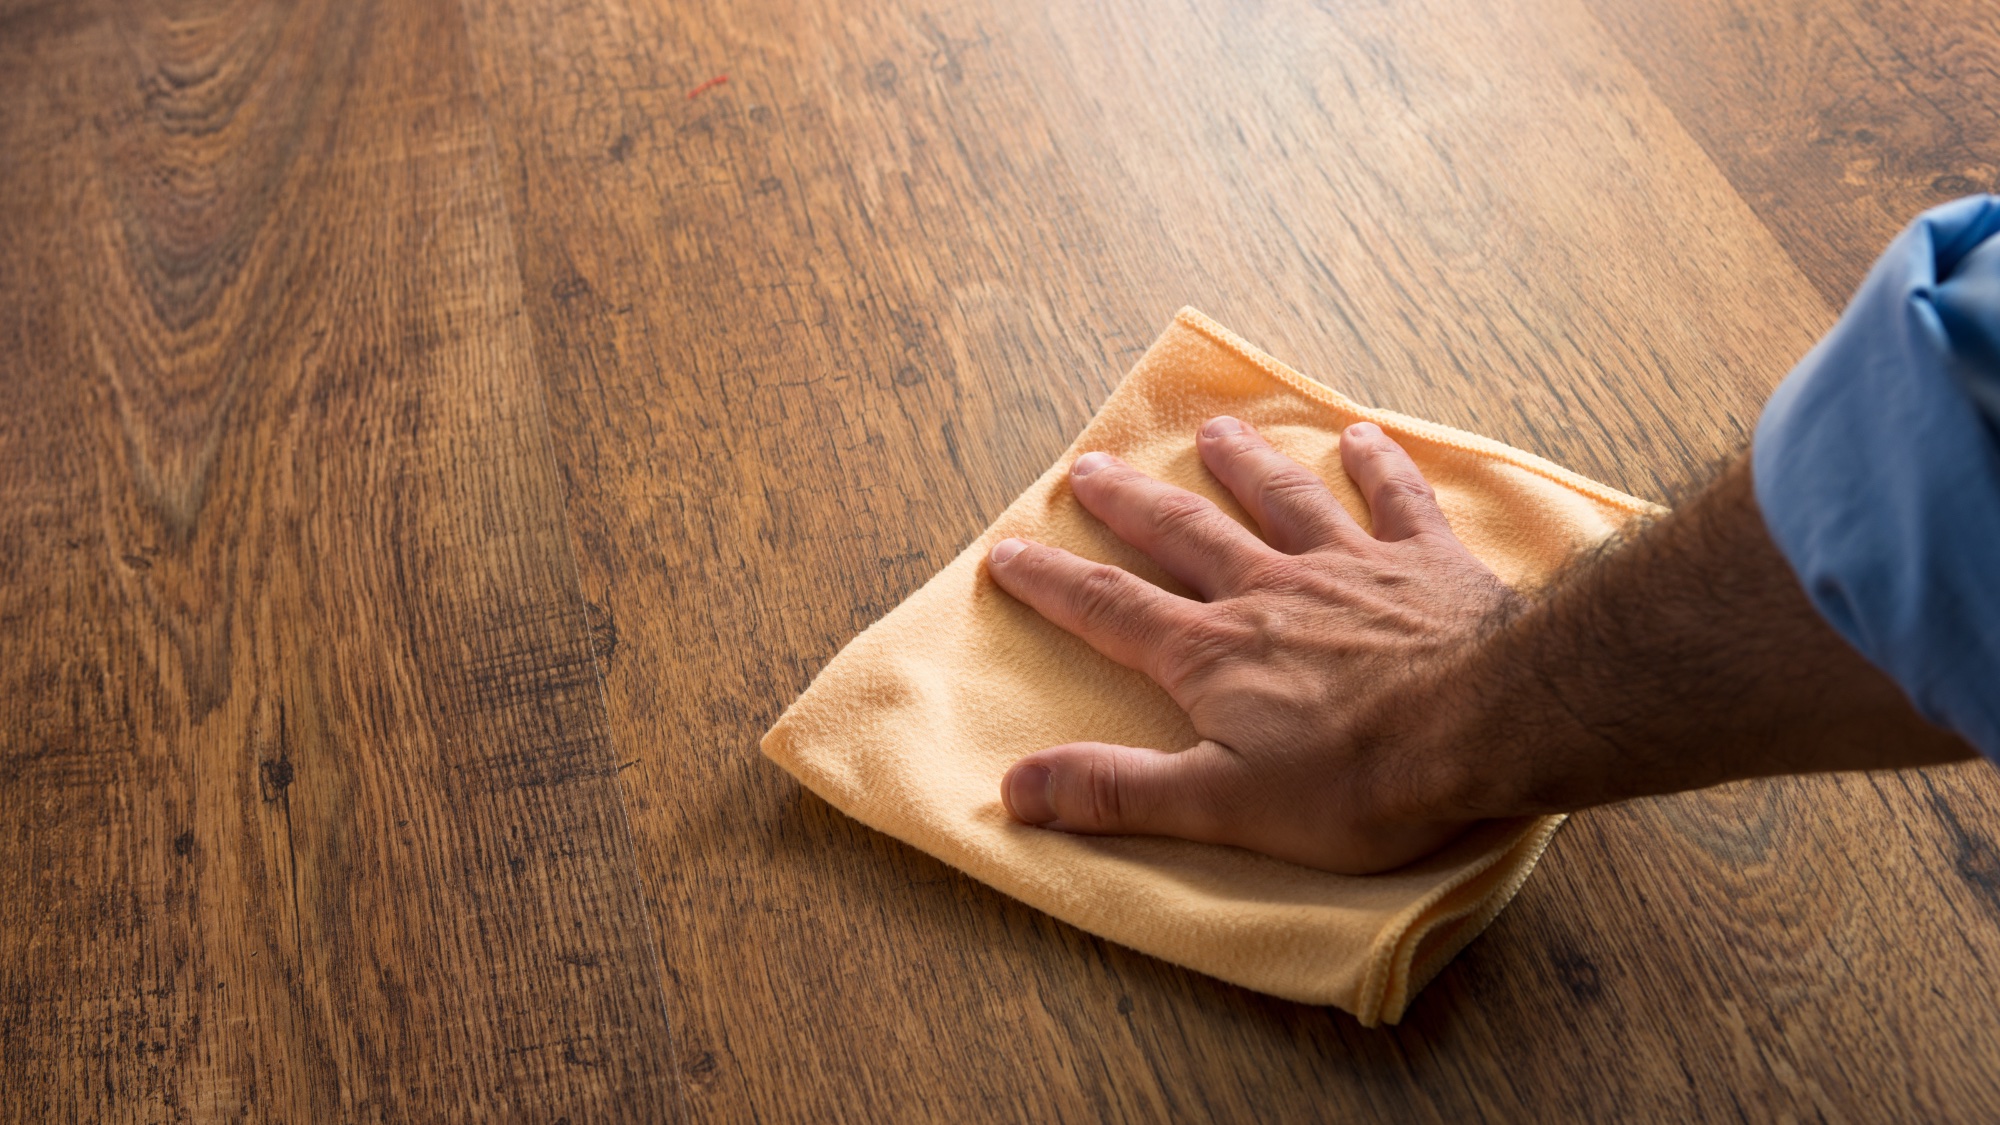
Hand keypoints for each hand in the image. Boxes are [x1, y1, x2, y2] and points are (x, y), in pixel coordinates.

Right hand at [985, 416, 1513, 873]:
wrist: (1491, 725)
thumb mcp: (1220, 805)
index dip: (1053, 582)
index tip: (1008, 551)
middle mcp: (1270, 590)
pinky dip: (1377, 467)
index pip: (1110, 609)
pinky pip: (1396, 501)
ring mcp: (1350, 567)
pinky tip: (1362, 437)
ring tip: (1215, 432)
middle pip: (1184, 533)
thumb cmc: (1358, 780)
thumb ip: (1118, 791)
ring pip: (1282, 499)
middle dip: (1129, 503)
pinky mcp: (1427, 563)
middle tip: (1089, 467)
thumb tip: (1015, 787)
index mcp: (1213, 653)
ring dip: (1244, 464)